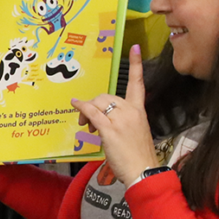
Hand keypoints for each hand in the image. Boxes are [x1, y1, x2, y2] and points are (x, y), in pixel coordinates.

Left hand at [72, 45, 161, 186]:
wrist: (142, 170)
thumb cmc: (137, 155)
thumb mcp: (133, 132)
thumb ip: (120, 121)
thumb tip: (100, 120)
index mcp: (139, 110)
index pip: (138, 83)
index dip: (137, 65)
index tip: (135, 48)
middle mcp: (131, 111)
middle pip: (106, 96)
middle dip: (93, 104)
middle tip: (87, 121)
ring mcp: (121, 120)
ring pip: (98, 104)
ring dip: (86, 111)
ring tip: (86, 126)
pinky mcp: (110, 130)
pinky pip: (92, 113)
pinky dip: (81, 108)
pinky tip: (75, 105)